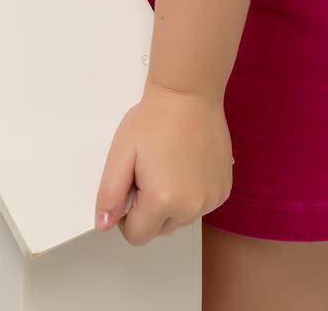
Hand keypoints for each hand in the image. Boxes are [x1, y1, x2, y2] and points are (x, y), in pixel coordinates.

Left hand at [94, 80, 233, 245]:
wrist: (190, 93)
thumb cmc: (154, 118)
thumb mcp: (121, 152)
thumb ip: (110, 193)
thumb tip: (103, 225)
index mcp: (162, 201)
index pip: (136, 236)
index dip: (126, 215)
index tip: (130, 187)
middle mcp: (191, 207)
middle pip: (160, 229)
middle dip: (150, 210)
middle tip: (148, 172)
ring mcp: (211, 199)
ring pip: (181, 219)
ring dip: (172, 203)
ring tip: (169, 165)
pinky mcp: (223, 190)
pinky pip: (200, 206)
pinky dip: (191, 194)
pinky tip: (187, 165)